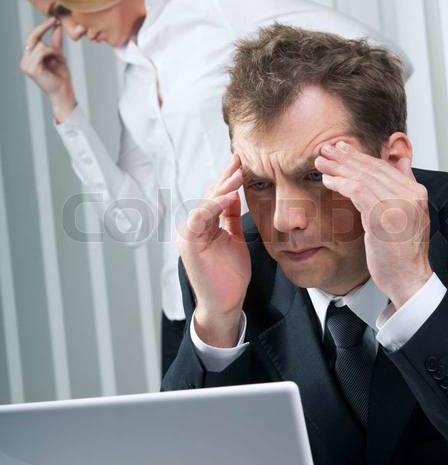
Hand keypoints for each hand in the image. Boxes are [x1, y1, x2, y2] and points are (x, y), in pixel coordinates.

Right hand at [21, 18, 75, 120]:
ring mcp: (26, 65)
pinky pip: (42, 51)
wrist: (63, 91)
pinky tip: (57, 60)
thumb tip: (57, 27)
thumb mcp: (58, 55)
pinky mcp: (31, 69)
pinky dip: (52, 53)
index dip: (42, 27)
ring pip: (40, 45)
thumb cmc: (61, 77)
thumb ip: (56, 42)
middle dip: (44, 29)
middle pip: (33, 38)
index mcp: (29, 57)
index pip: (32, 38)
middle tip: (56, 21)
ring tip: (59, 59)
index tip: (53, 19)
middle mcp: (25, 61)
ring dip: (53, 50)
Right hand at [178, 155, 250, 346]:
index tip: (240, 163)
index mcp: (203, 225)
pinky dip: (213, 206)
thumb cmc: (229, 275)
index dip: (227, 179)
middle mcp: (193, 227)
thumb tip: (235, 194)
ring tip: (237, 176)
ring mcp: (189, 234)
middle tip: (239, 161)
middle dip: (225, 177)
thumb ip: (231, 217)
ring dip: (221, 188)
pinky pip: (199, 219)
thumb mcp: (234, 238)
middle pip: (208, 195)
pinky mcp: (189, 244)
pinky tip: (228, 197)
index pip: (214, 196)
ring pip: (203, 203)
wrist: (225, 303)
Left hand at [315, 142, 431, 308]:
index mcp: (417, 192)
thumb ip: (403, 188)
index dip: (360, 156)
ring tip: (321, 163)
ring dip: (338, 169)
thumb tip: (400, 161)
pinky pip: (358, 191)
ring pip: (363, 177)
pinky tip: (328, 181)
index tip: (341, 150)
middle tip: (325, 150)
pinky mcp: (383, 217)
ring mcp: (398, 205)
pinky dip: (341, 184)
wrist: (409, 279)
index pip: (385, 166)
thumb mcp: (409, 215)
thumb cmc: (403, 252)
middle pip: (373, 168)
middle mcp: (410, 194)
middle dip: (345, 158)